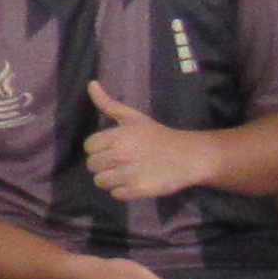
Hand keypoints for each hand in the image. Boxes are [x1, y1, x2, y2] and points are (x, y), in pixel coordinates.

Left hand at [80, 82, 222, 202]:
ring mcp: (129, 174)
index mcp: (117, 136)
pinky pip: (115, 194)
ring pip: (100, 182)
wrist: (188, 156)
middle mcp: (121, 155)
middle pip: (92, 166)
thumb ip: (108, 103)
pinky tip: (135, 182)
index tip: (113, 147)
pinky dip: (123, 191)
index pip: (89, 147)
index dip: (99, 148)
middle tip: (121, 161)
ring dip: (111, 179)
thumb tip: (91, 84)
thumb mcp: (133, 117)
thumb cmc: (157, 135)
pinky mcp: (138, 190)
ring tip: (127, 172)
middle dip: (104, 164)